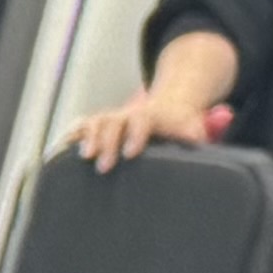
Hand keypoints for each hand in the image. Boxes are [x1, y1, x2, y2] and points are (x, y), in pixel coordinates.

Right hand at [72, 83, 228, 168]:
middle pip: (112, 122)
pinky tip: (60, 151)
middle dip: (106, 142)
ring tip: (82, 158)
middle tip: (103, 165)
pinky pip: (79, 128)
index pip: (141, 121)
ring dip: (86, 139)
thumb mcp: (196, 129)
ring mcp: (111, 121)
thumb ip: (204, 131)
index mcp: (151, 116)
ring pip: (94, 123)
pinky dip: (69, 137)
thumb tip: (212, 131)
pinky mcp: (97, 128)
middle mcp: (127, 116)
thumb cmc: (180, 127)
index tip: (132, 153)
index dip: (135, 135)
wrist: (168, 107)